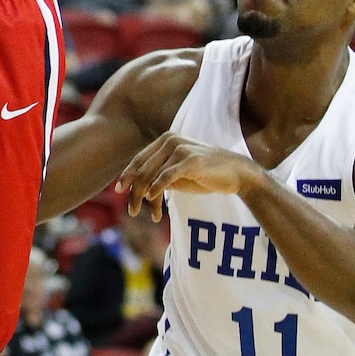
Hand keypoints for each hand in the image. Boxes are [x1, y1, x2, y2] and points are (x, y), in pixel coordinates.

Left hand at [117, 132, 255, 220]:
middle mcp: (170, 140)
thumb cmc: (206, 174)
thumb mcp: (178, 174)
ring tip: (149, 214)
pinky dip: (157, 188)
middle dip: (133, 191)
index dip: (127, 175)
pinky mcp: (190, 161)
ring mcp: (180, 149)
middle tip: (131, 210)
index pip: (139, 158)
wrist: (235, 173)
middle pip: (142, 168)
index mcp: (165, 140)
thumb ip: (160, 175)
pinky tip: (152, 200)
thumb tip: (141, 188)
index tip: (119, 190)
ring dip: (145, 197)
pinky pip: (167, 176)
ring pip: (152, 174)